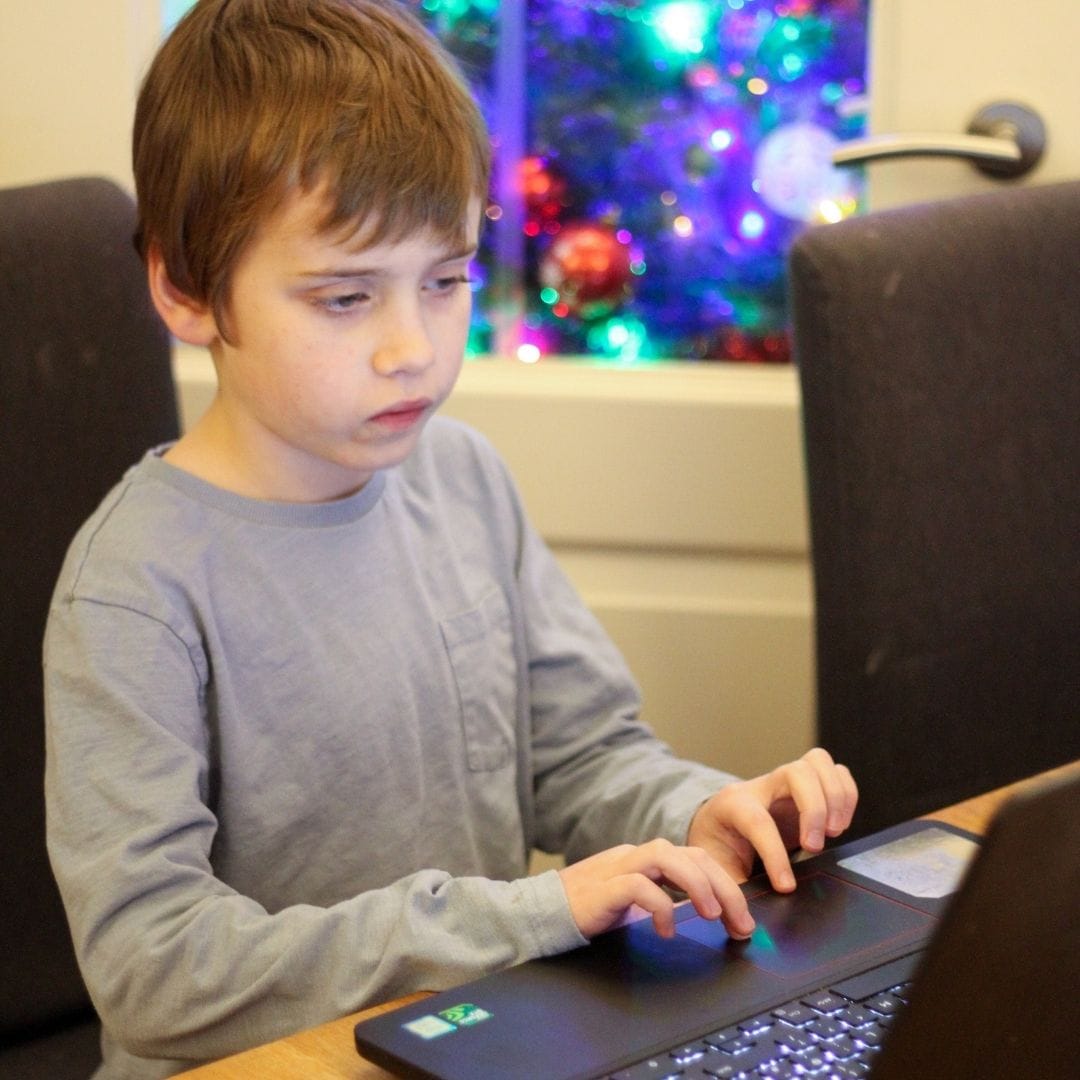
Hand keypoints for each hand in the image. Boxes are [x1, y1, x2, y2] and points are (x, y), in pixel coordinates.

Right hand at [557, 838, 755, 940]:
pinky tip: (666, 928)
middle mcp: (635, 857)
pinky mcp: (601, 887)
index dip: (727, 885)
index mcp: (647, 861)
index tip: (743, 921)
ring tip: (712, 915)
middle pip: (690, 854)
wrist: (541, 913)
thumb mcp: (636, 906)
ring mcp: (617, 868)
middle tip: (741, 923)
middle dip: (723, 886)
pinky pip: (636, 885)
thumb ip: (665, 902)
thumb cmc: (590, 911)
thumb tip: (710, 916)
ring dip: (696, 884)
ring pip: (666, 855)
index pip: (696, 858)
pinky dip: (658, 905)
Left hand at [687, 747, 857, 893]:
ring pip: (817, 762)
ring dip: (835, 797)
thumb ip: (729, 890)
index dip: (774, 854)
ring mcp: (785, 781)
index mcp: (732, 805)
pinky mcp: (807, 785)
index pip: (757, 819)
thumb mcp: (714, 868)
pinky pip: (835, 771)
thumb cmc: (717, 847)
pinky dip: (846, 795)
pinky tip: (839, 824)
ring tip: (834, 833)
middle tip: (815, 847)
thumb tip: (743, 924)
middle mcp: (761, 786)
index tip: (786, 886)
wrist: (716, 823)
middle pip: (794, 772)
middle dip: (813, 810)